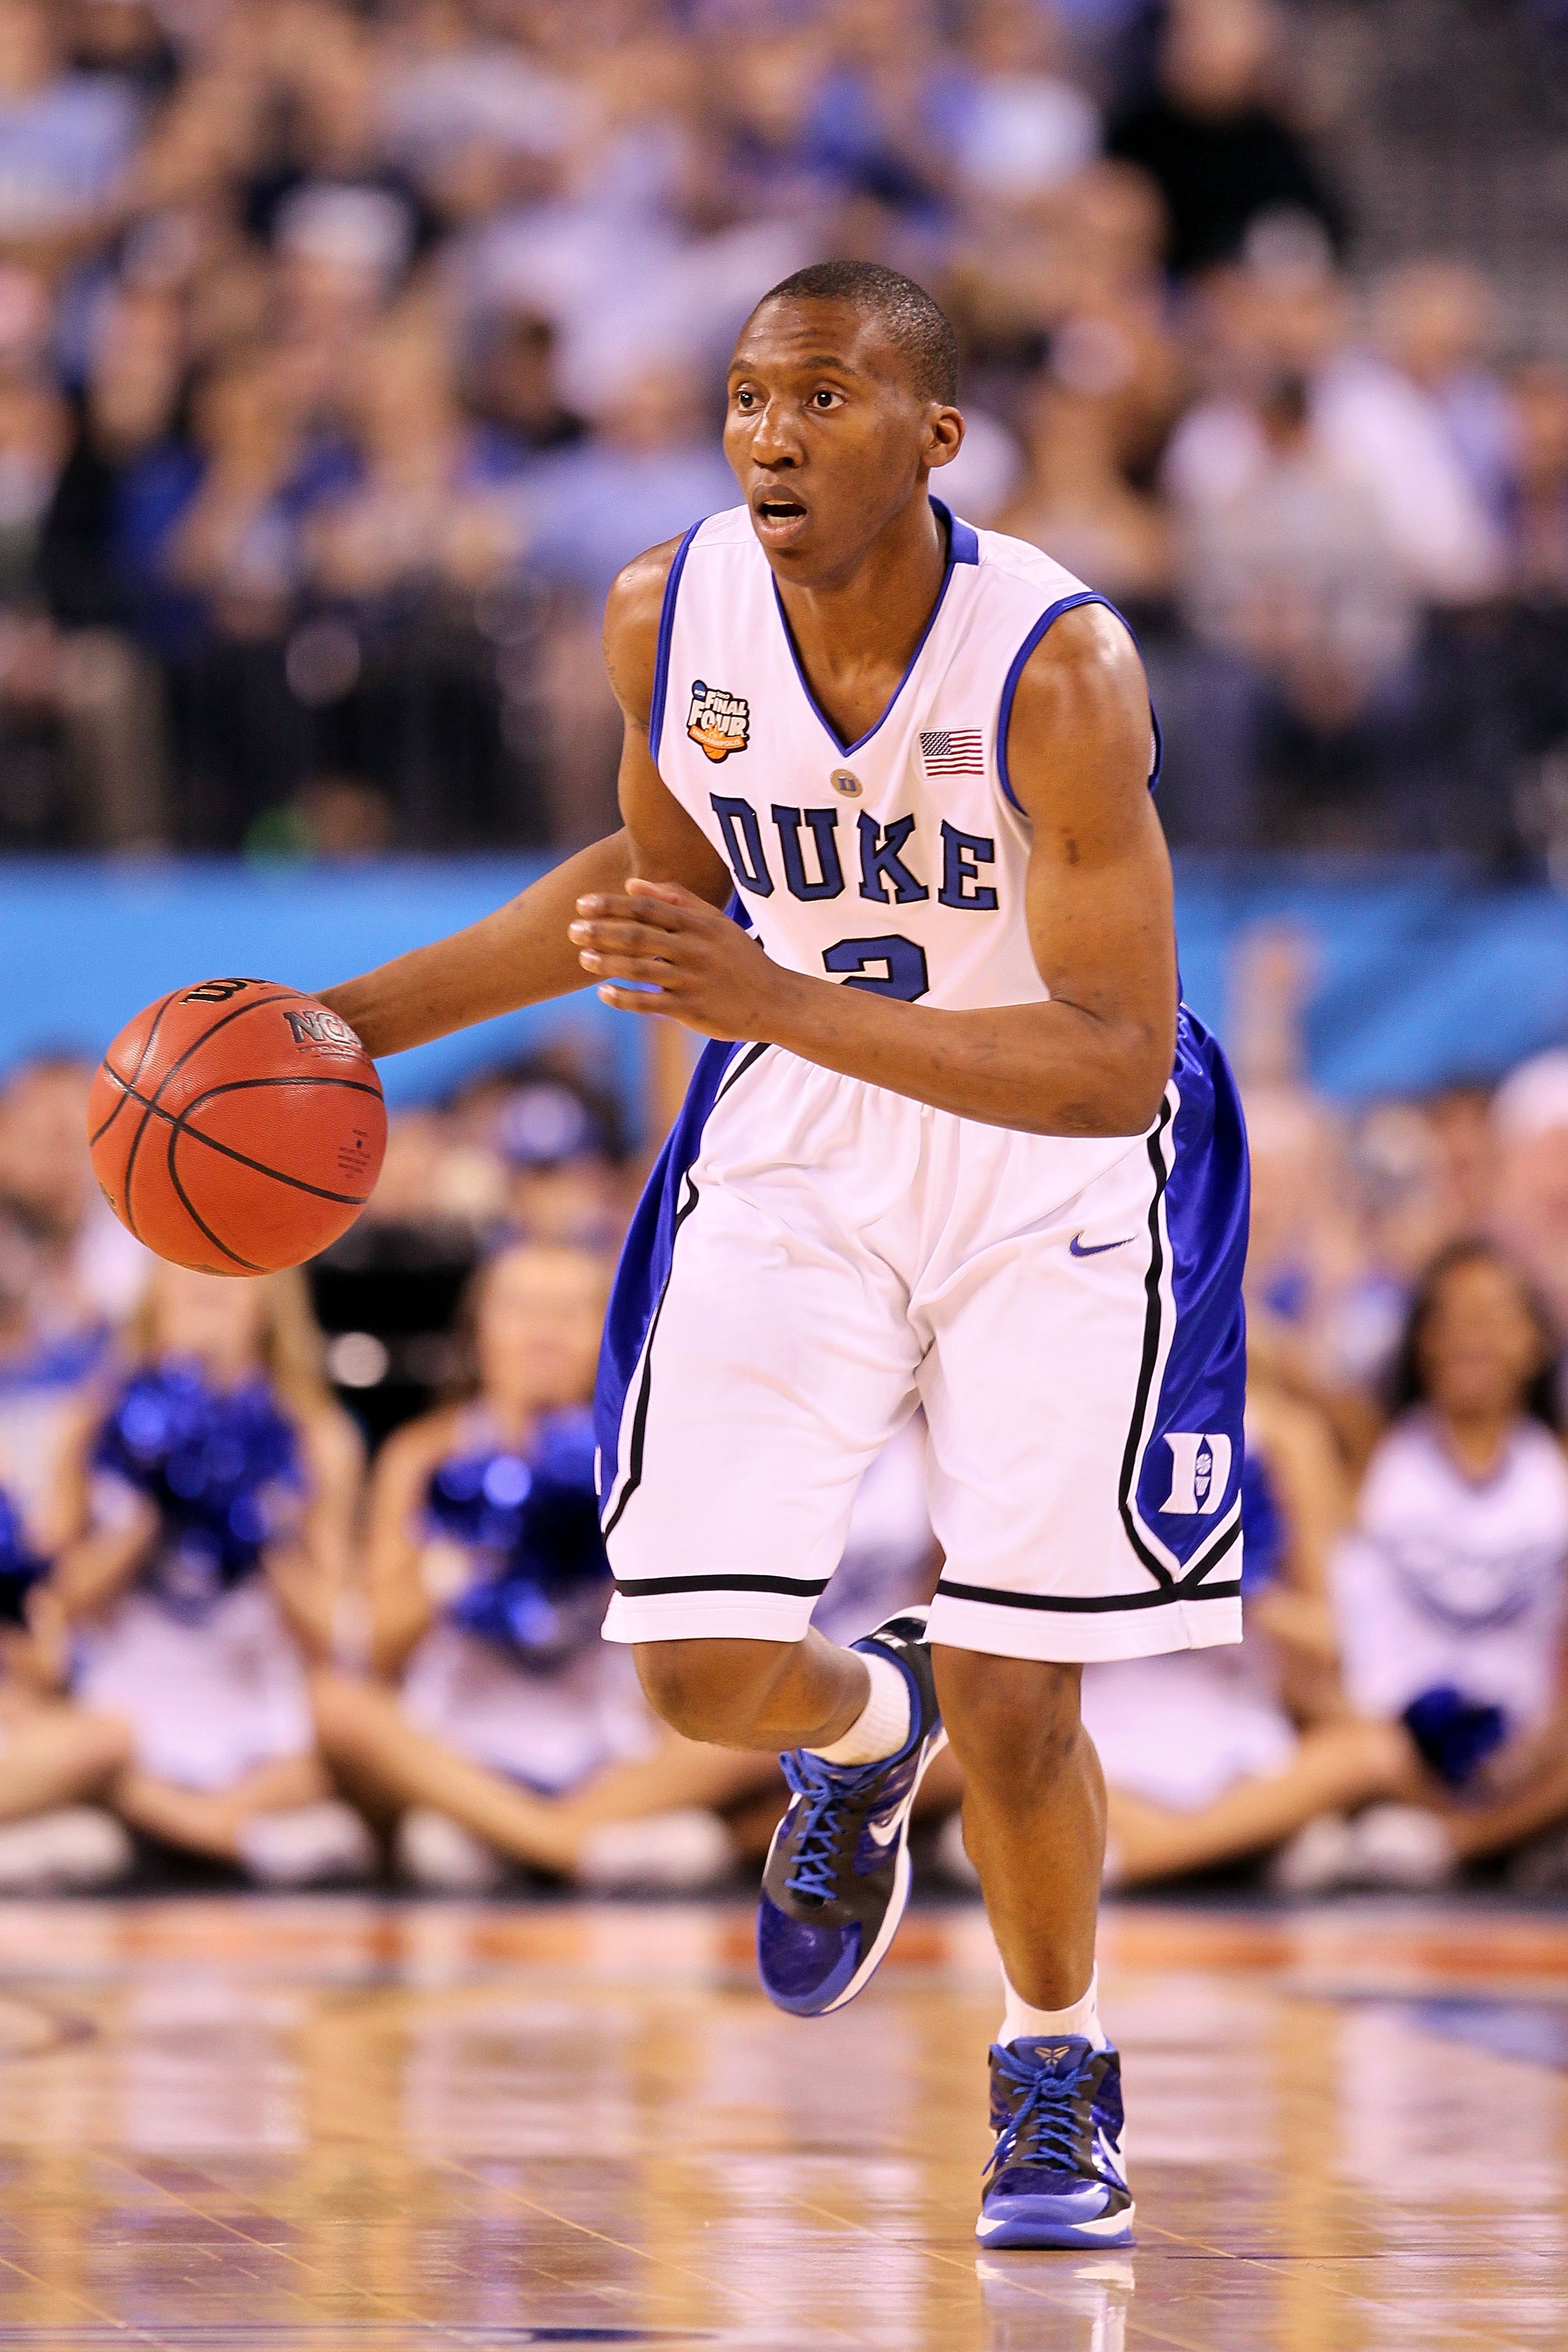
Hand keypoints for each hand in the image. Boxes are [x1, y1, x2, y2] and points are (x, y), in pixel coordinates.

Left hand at [569, 879, 799, 1038]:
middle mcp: (694, 949)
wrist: (774, 1000)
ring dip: (605, 962)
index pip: (647, 908)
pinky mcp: (690, 1009)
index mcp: (698, 924)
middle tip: (572, 929)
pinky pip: (649, 1003)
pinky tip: (603, 993)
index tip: (582, 904)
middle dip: (601, 931)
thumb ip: (677, 898)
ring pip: (639, 969)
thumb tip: (631, 883)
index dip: (612, 905)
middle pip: (638, 936)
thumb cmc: (740, 958)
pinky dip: (623, 998)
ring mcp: (692, 980)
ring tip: (581, 957)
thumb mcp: (716, 922)